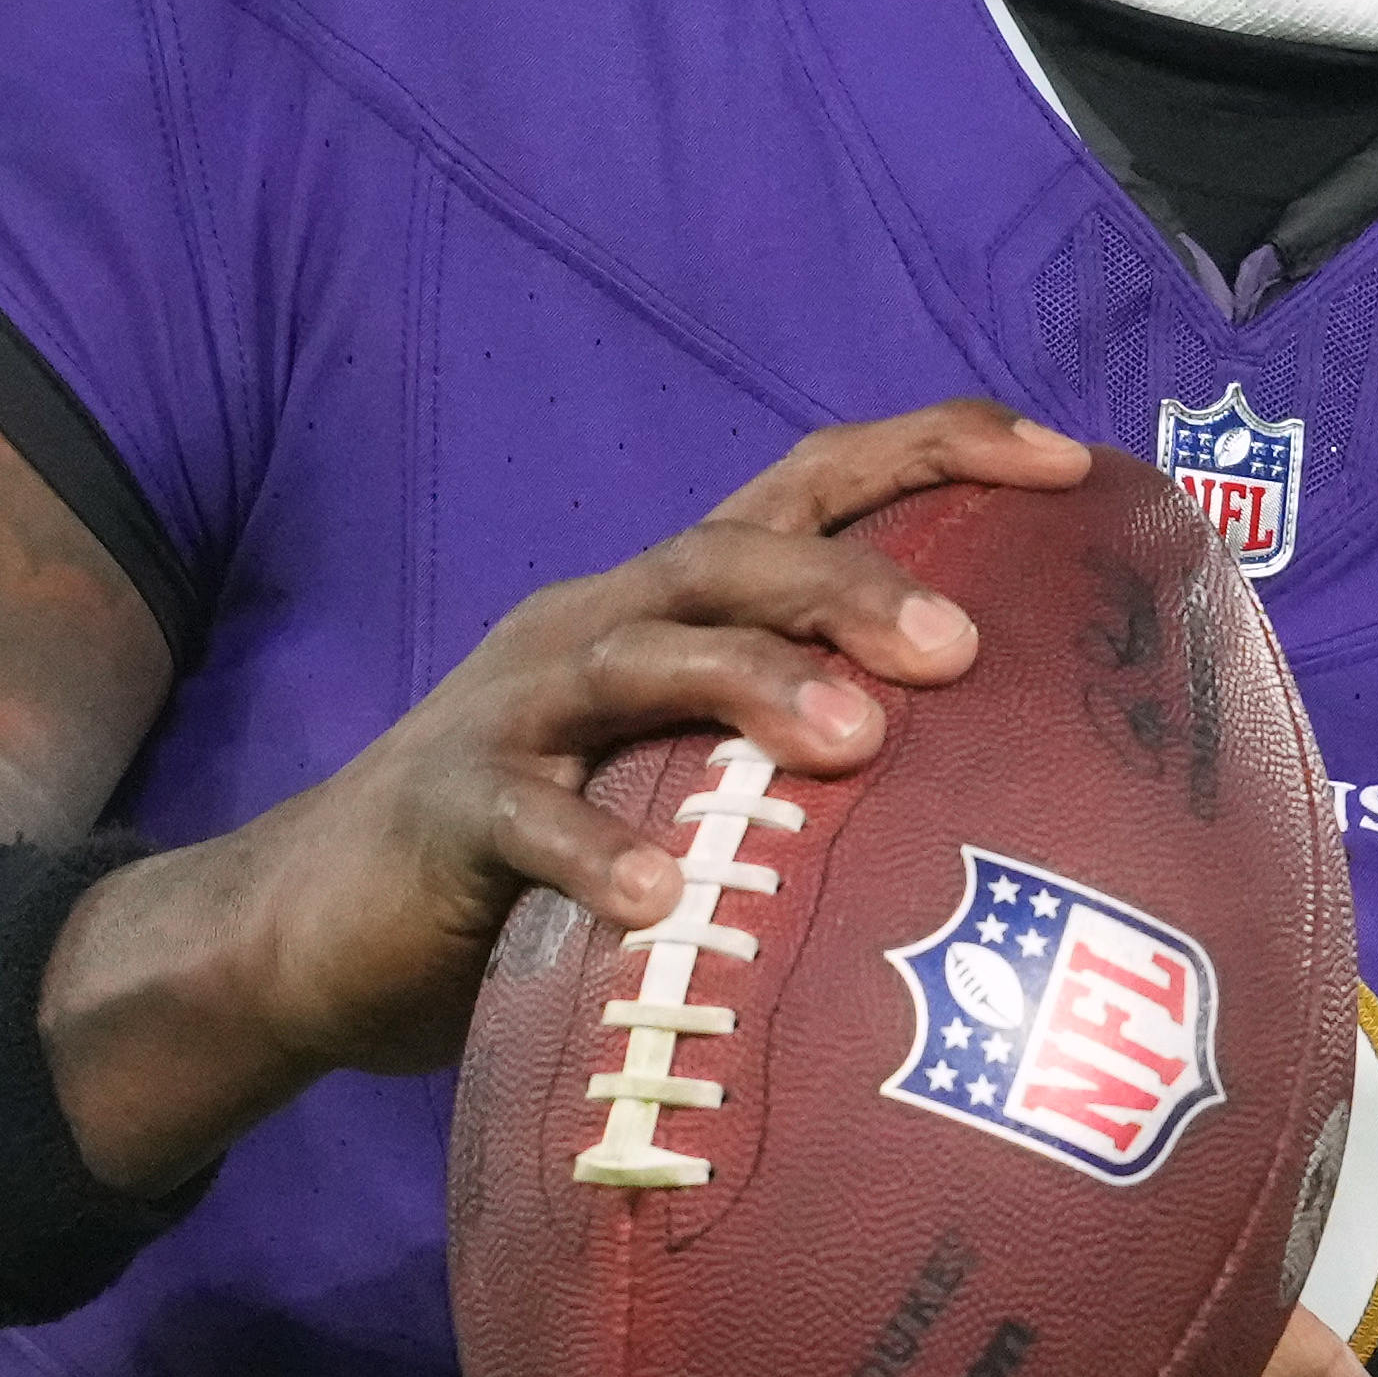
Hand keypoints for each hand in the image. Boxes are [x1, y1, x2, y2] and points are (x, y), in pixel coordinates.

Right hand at [44, 403, 1088, 1187]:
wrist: (313, 926)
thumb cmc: (547, 866)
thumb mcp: (687, 787)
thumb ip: (805, 776)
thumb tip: (1016, 805)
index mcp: (667, 604)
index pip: (810, 484)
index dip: (933, 450)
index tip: (1064, 462)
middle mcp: (596, 624)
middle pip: (735, 556)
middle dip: (854, 584)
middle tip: (965, 649)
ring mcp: (515, 708)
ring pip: (644, 656)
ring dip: (754, 686)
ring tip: (855, 743)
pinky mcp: (447, 810)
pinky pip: (527, 818)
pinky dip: (598, 852)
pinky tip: (662, 899)